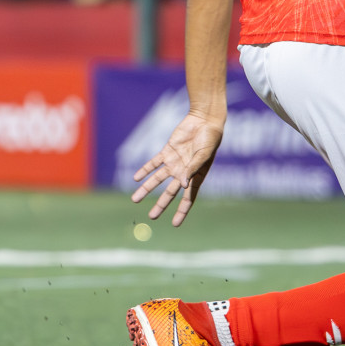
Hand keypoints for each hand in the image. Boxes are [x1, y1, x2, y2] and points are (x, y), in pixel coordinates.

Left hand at [131, 111, 223, 226]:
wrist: (204, 121)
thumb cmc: (210, 139)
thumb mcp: (203, 157)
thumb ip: (192, 170)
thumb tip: (183, 186)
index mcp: (196, 177)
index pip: (188, 199)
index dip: (181, 211)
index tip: (175, 224)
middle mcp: (183, 172)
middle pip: (169, 192)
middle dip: (160, 204)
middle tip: (151, 216)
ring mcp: (174, 162)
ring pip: (157, 179)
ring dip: (146, 189)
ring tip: (135, 200)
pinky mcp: (167, 151)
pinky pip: (153, 163)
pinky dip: (144, 170)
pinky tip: (135, 179)